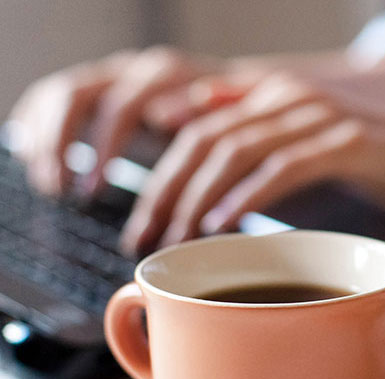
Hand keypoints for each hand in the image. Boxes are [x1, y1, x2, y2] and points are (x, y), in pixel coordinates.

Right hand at [8, 46, 229, 195]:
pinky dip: (37, 127)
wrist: (235, 97)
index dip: (104, 145)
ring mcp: (110, 76)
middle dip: (64, 144)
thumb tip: (164, 117)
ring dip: (48, 141)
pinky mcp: (94, 89)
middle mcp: (131, 70)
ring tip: (50, 187)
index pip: (122, 103)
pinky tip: (34, 160)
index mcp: (165, 74)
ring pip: (60, 96)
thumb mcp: (234, 122)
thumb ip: (209, 114)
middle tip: (64, 192)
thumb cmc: (238, 120)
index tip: (95, 187)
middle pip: (78, 96)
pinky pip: (51, 98)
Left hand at [119, 72, 384, 254]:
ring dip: (197, 198)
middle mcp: (289, 97)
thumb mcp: (312, 148)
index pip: (197, 128)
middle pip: (204, 139)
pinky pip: (281, 167)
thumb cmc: (383, 165)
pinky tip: (222, 222)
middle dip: (166, 192)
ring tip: (178, 237)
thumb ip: (262, 141)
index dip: (161, 174)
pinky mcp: (346, 141)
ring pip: (234, 150)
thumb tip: (202, 143)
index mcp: (275, 96)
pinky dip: (246, 196)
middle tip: (147, 237)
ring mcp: (318, 116)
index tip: (145, 221)